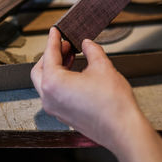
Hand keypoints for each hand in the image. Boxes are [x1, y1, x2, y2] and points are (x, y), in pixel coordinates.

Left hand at [31, 28, 140, 150]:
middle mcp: (49, 98)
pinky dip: (60, 80)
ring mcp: (55, 109)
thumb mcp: (102, 67)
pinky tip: (75, 73)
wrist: (122, 129)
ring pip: (46, 83)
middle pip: (40, 70)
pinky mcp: (64, 115)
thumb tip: (87, 45)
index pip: (49, 55)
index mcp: (54, 83)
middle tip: (65, 44)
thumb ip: (91, 51)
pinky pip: (55, 94)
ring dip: (56, 67)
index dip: (53, 40)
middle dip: (51, 54)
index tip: (55, 32)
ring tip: (71, 56)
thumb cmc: (112, 104)